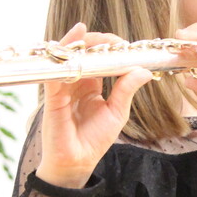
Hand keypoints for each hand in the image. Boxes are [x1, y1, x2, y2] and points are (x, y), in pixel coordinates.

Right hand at [37, 23, 152, 187]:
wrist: (77, 162)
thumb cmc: (95, 139)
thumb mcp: (116, 112)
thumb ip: (126, 90)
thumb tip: (144, 70)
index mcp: (91, 86)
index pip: (98, 60)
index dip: (109, 48)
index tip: (123, 44)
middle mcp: (75, 83)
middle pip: (82, 54)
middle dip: (95, 42)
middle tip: (111, 40)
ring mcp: (62, 87)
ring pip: (67, 58)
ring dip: (79, 43)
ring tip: (91, 35)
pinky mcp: (52, 96)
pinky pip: (55, 70)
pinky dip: (63, 55)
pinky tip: (74, 44)